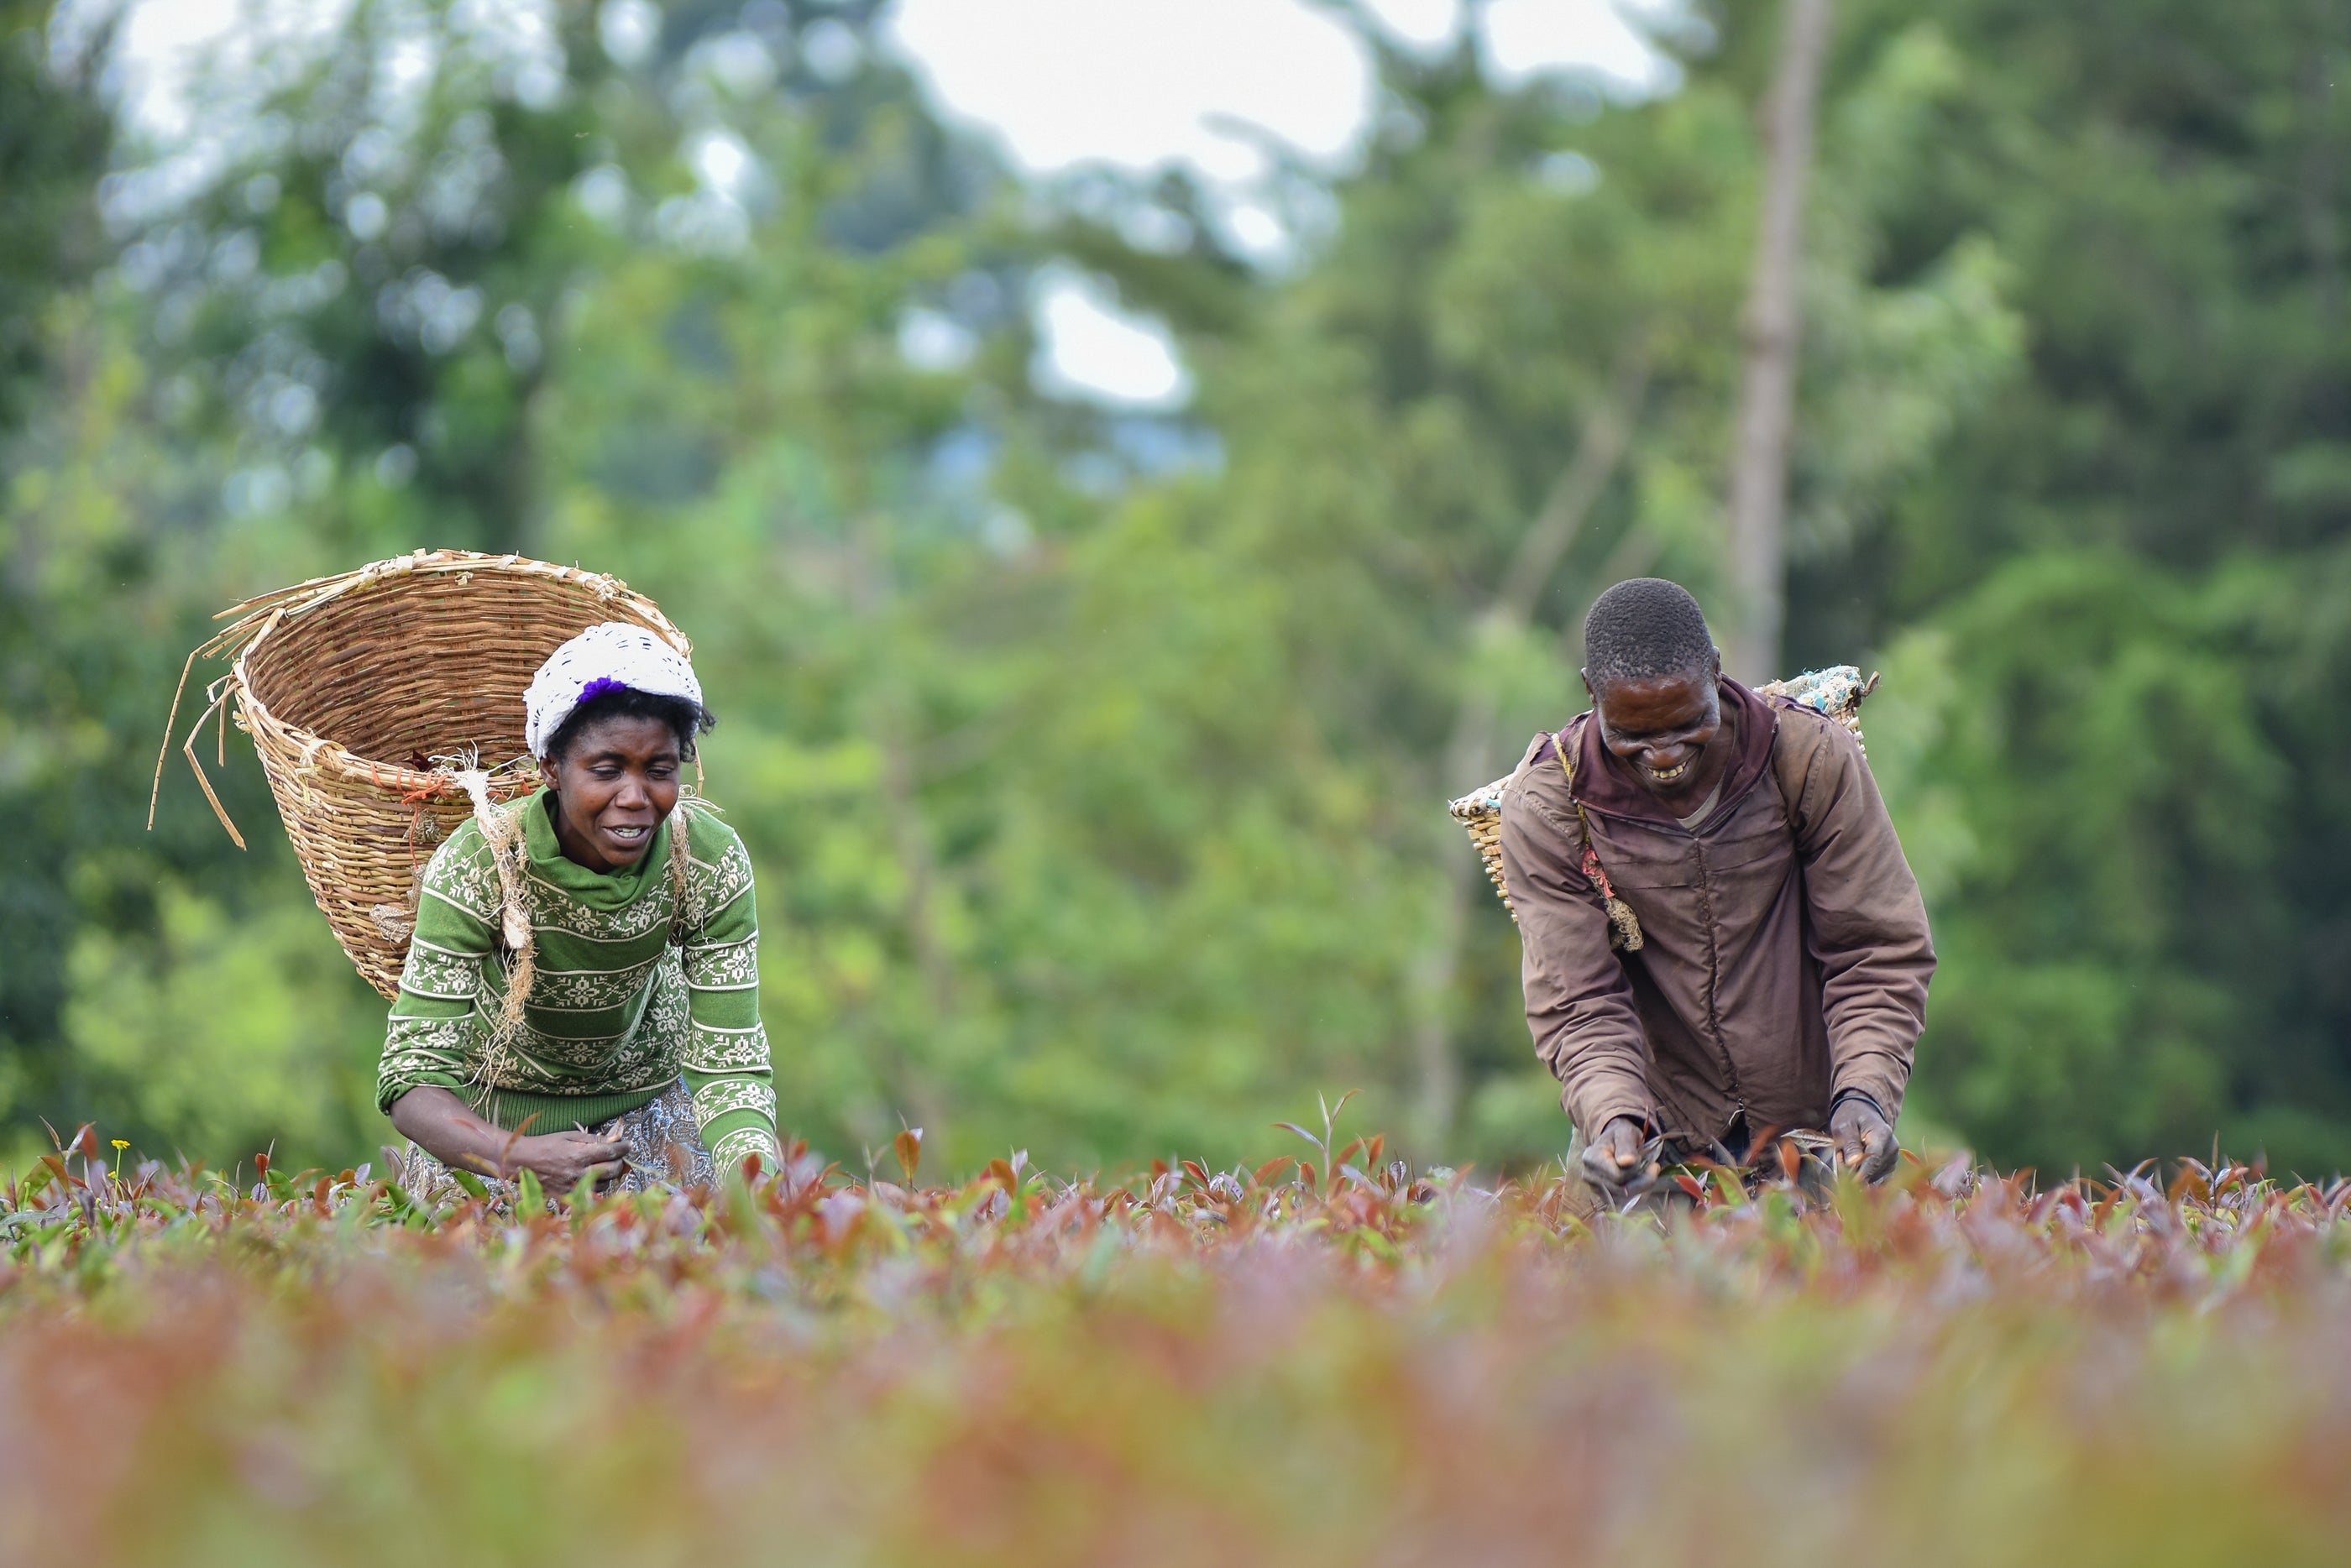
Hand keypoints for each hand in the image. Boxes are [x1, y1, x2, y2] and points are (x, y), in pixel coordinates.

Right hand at [504, 1130, 628, 1193]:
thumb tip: (613, 1140)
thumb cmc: (546, 1145)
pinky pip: (590, 1195)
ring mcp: (572, 1186)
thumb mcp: (569, 1136)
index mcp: (578, 1154)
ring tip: (603, 1166)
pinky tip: (594, 1179)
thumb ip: (591, 1139)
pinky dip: (596, 1186)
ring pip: (603, 1184)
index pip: (610, 1151)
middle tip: (618, 1156)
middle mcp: (577, 1172)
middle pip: (611, 1170)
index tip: (628, 1145)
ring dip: (608, 1175)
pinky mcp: (567, 1196)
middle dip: (619, 1162)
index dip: (623, 1148)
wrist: (522, 1161)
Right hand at [1579, 1116, 1650, 1195]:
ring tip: (1647, 1172)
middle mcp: (1589, 1176)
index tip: (1642, 1157)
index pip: (1617, 1176)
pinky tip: (1641, 1180)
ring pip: (1624, 1198)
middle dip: (1641, 1179)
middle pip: (1621, 1189)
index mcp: (1591, 1158)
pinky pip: (1625, 1202)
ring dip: (1641, 1187)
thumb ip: (1626, 1146)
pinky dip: (1638, 1192)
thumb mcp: (1625, 1133)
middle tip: (1653, 1166)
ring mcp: (1595, 1188)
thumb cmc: (1621, 1135)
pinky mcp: (1604, 1197)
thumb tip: (1626, 1162)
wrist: (1614, 1141)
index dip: (1635, 1169)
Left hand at [1829, 1097, 1898, 1182]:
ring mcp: (1893, 1158)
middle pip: (1873, 1170)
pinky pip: (1876, 1178)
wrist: (1862, 1113)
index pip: (1874, 1159)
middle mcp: (1892, 1148)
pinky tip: (1854, 1164)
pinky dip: (1863, 1175)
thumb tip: (1853, 1163)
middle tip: (1839, 1156)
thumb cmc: (1850, 1118)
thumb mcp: (1844, 1126)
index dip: (1862, 1173)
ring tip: (1846, 1155)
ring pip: (1873, 1176)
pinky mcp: (1890, 1166)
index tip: (1850, 1184)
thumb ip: (1849, 1143)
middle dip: (1853, 1170)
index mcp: (1882, 1135)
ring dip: (1857, 1172)